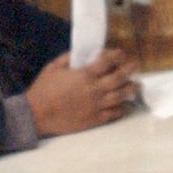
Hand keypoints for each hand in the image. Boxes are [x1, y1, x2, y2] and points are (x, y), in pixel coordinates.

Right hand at [25, 48, 139, 137]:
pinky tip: (124, 105)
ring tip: (136, 85)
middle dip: (129, 70)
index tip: (121, 53)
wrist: (36, 115)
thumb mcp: (53, 67)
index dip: (116, 55)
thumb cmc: (43, 89)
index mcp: (85, 75)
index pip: (107, 61)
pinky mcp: (94, 119)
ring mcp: (96, 105)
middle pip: (119, 78)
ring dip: (130, 89)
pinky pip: (113, 113)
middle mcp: (95, 89)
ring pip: (120, 96)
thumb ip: (69, 58)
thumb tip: (81, 53)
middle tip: (135, 66)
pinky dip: (121, 108)